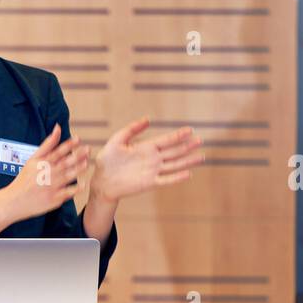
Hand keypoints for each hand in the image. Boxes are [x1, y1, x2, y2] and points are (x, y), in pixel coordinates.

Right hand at [0, 124, 89, 223]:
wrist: (15, 200)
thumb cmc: (26, 178)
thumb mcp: (33, 159)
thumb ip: (48, 144)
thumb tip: (58, 127)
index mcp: (43, 163)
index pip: (57, 152)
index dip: (68, 145)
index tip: (78, 139)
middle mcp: (47, 174)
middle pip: (65, 163)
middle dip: (77, 155)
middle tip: (88, 149)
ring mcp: (51, 187)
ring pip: (67, 177)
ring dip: (77, 170)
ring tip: (86, 164)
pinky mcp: (54, 199)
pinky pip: (67, 193)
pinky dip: (75, 189)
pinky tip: (82, 185)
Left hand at [89, 118, 203, 203]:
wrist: (101, 182)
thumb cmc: (106, 161)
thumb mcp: (117, 141)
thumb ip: (131, 130)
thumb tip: (148, 119)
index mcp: (145, 148)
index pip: (165, 140)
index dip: (177, 135)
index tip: (190, 130)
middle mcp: (152, 159)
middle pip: (174, 152)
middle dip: (187, 146)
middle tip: (201, 140)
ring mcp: (152, 171)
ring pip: (174, 165)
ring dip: (187, 161)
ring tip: (201, 156)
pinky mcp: (150, 183)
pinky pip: (166, 180)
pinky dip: (177, 177)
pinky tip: (188, 174)